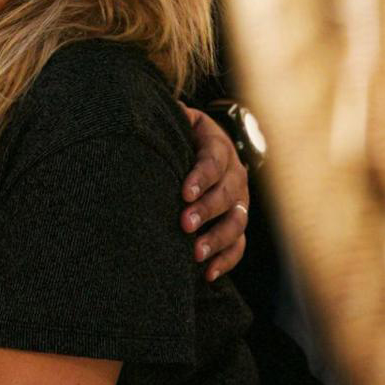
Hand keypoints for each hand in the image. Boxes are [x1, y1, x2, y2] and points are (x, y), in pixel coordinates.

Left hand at [179, 106, 248, 281]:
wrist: (204, 142)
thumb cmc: (181, 132)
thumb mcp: (178, 119)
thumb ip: (168, 117)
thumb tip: (145, 110)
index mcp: (218, 145)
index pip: (213, 161)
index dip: (201, 177)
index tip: (184, 192)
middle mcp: (234, 173)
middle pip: (227, 194)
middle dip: (207, 210)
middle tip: (184, 223)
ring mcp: (239, 200)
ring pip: (236, 222)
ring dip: (217, 239)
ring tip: (195, 253)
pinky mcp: (237, 221)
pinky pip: (239, 244)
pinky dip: (226, 260)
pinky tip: (207, 273)